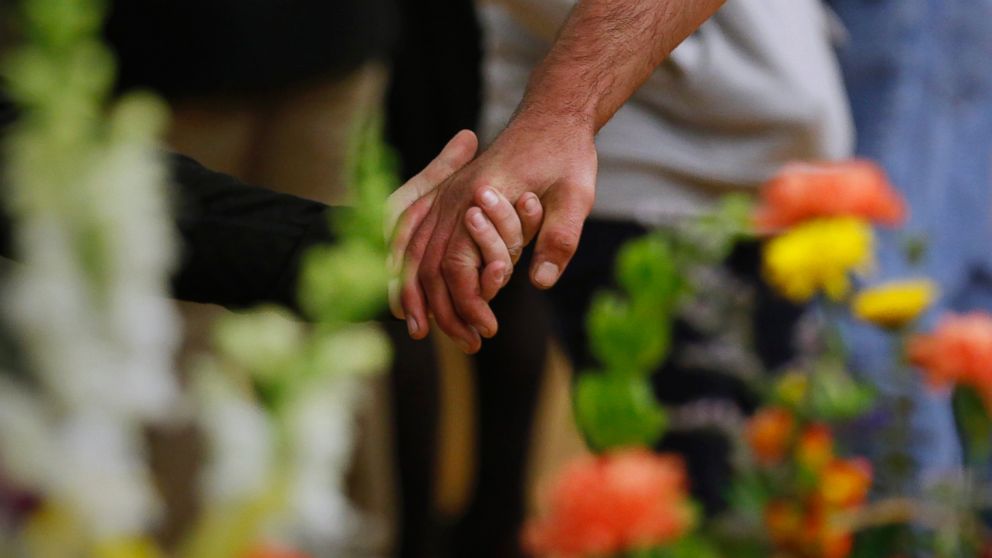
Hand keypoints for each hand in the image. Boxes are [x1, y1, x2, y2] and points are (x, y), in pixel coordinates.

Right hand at [396, 116, 596, 351]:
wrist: (554, 113)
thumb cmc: (566, 152)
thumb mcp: (576, 194)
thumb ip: (558, 237)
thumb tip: (539, 281)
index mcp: (479, 195)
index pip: (457, 263)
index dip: (469, 302)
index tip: (487, 329)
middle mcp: (454, 196)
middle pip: (429, 266)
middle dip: (444, 311)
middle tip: (470, 343)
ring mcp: (447, 195)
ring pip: (417, 255)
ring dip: (423, 297)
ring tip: (438, 334)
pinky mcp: (449, 197)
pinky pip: (417, 239)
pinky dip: (413, 272)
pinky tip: (419, 300)